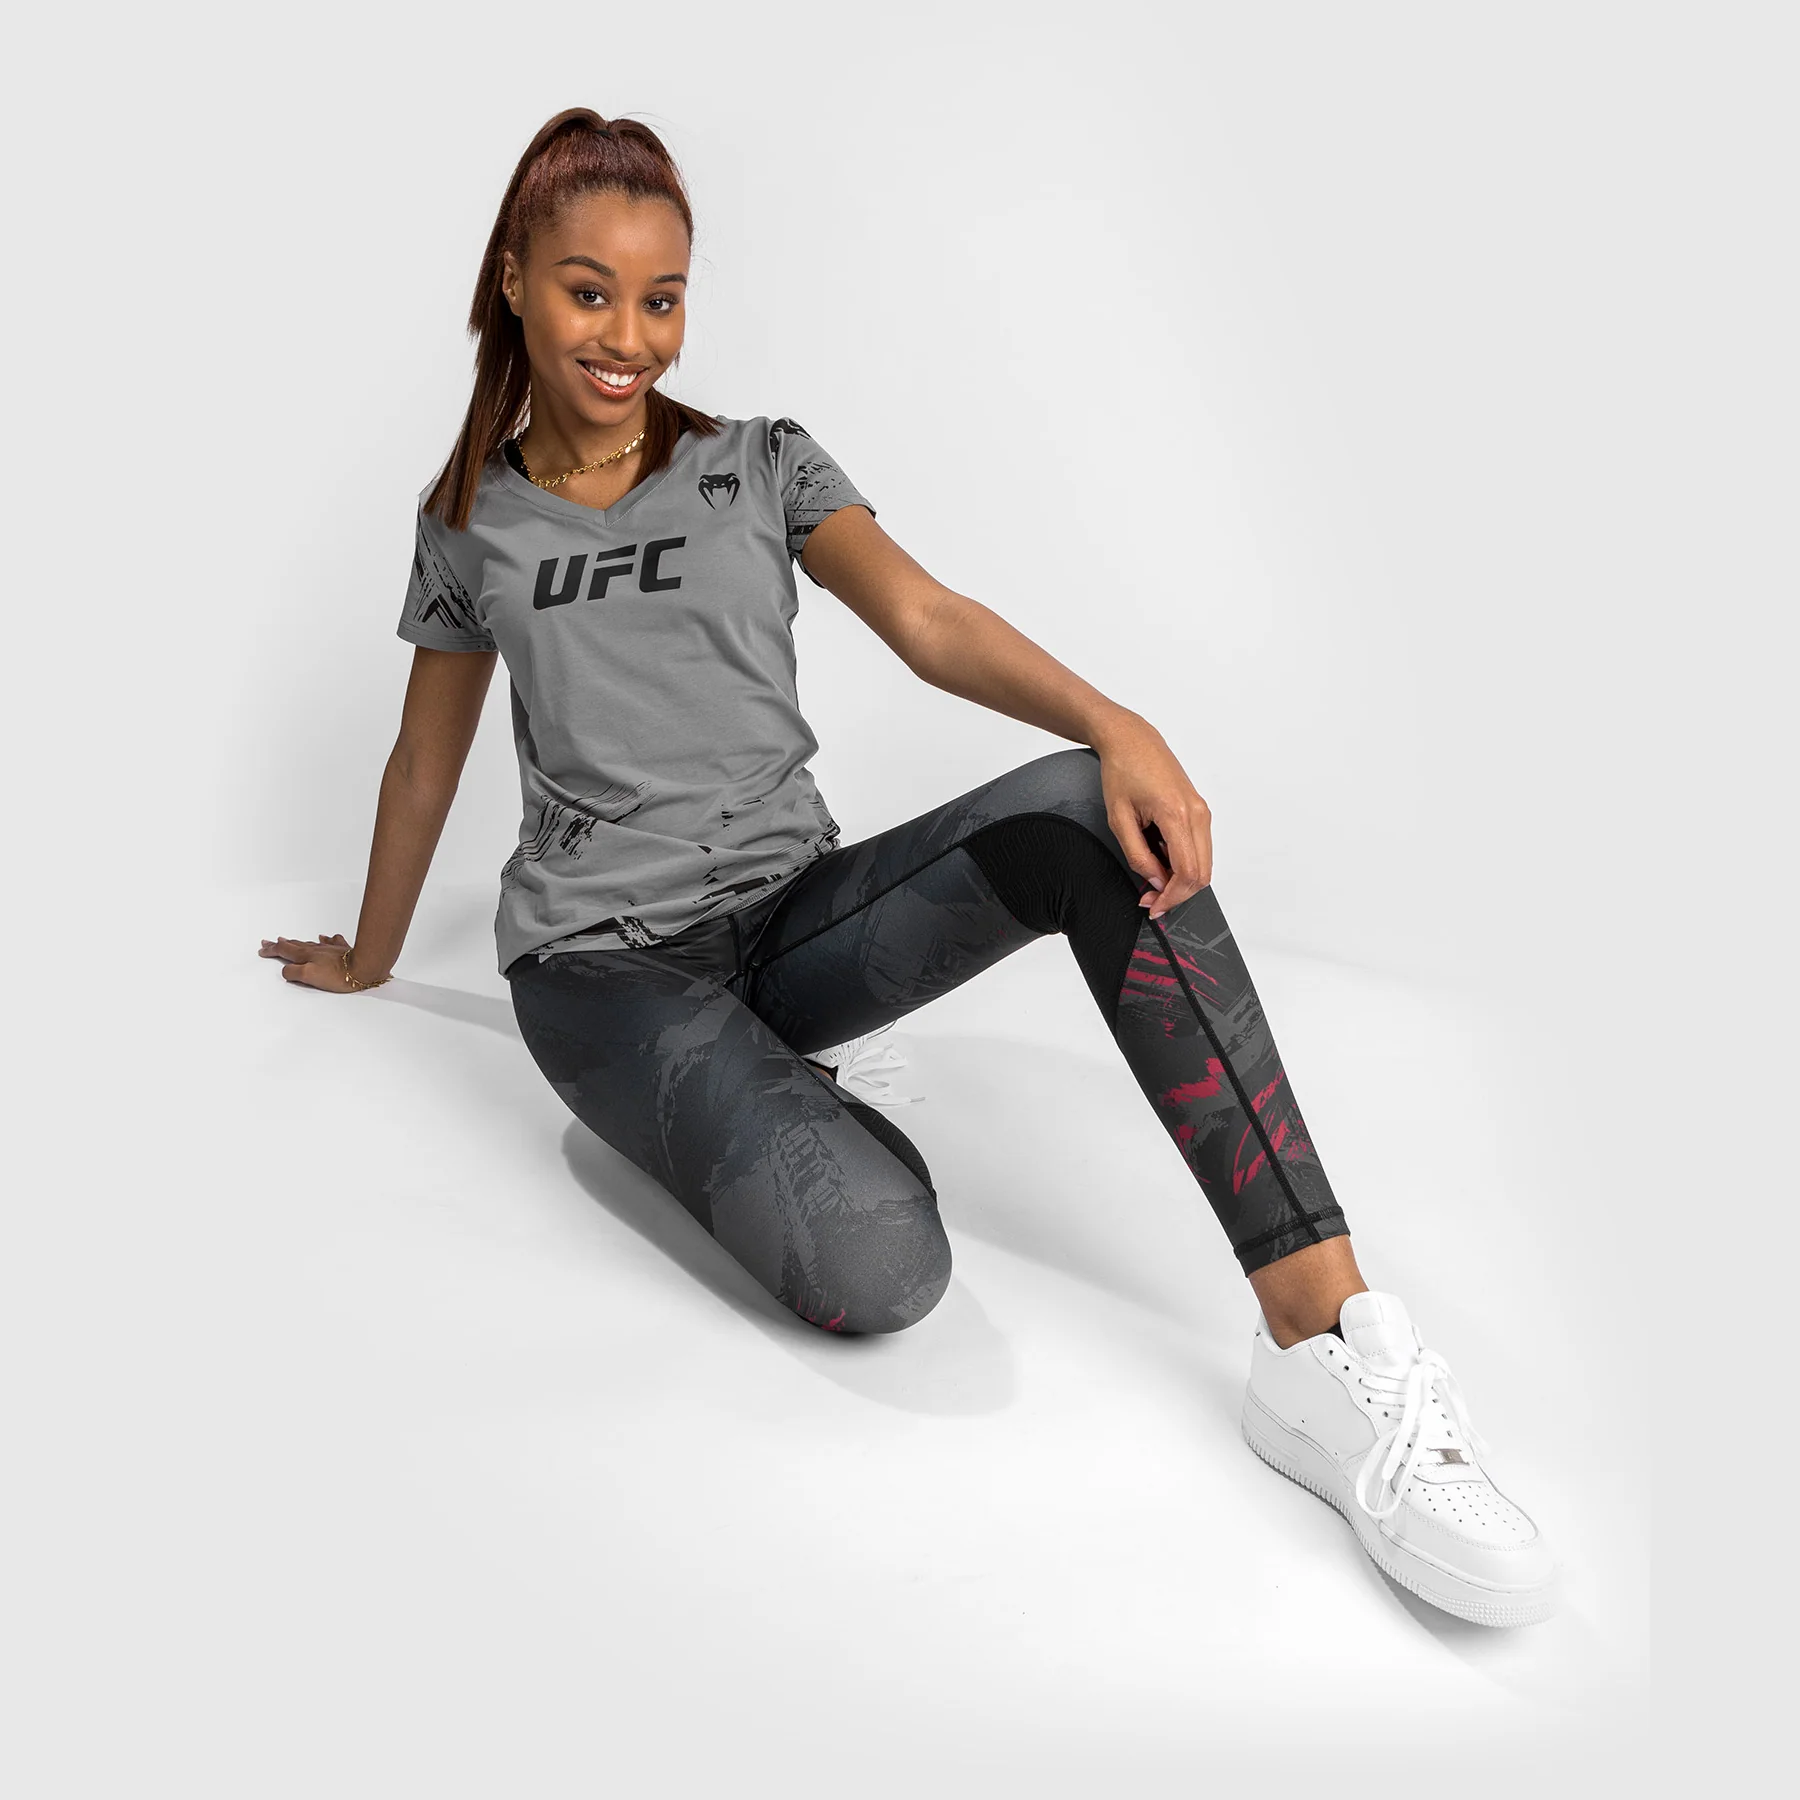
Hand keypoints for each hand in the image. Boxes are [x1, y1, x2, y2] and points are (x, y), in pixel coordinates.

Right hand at [258, 931, 384, 992]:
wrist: (364, 967)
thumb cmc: (338, 975)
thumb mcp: (309, 977)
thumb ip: (293, 973)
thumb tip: (286, 970)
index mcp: (306, 956)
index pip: (284, 951)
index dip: (271, 951)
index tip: (262, 950)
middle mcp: (316, 950)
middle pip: (294, 945)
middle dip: (279, 944)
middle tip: (269, 942)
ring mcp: (329, 949)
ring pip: (309, 943)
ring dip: (296, 942)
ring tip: (287, 940)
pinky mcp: (343, 951)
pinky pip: (331, 942)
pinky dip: (325, 940)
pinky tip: (324, 937)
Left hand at [1093, 718, 1213, 920]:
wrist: (1132, 740)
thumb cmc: (1122, 772)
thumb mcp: (1118, 819)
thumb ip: (1138, 855)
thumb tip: (1156, 882)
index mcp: (1177, 814)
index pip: (1187, 873)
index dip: (1172, 897)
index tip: (1153, 907)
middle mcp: (1198, 813)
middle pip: (1202, 874)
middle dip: (1177, 894)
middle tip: (1150, 900)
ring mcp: (1202, 811)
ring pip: (1203, 863)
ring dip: (1180, 880)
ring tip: (1151, 881)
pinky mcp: (1200, 810)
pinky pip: (1199, 848)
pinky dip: (1183, 863)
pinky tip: (1159, 862)